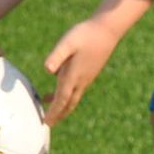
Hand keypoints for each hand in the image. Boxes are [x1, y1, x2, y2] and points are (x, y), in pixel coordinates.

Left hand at [40, 9, 129, 124]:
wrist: (107, 30)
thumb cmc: (85, 34)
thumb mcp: (67, 43)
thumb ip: (57, 56)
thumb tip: (47, 70)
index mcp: (73, 75)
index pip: (61, 99)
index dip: (53, 112)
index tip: (46, 122)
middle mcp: (81, 80)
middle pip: (68, 103)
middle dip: (58, 114)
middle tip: (49, 123)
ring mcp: (87, 77)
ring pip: (73, 97)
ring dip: (62, 105)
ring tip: (51, 109)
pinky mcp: (89, 72)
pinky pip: (76, 89)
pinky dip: (67, 94)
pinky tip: (60, 86)